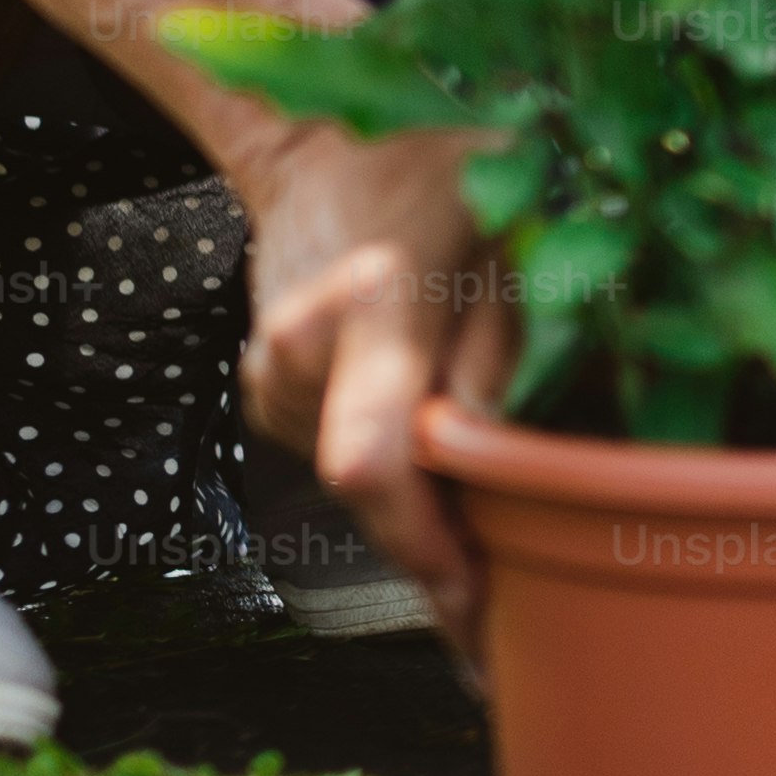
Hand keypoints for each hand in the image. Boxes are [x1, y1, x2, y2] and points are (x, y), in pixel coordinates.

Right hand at [235, 119, 512, 668]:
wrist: (323, 159)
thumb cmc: (438, 180)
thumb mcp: (512, 228)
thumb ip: (504, 334)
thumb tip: (487, 439)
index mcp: (377, 298)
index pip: (376, 459)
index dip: (425, 546)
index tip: (474, 607)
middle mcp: (304, 345)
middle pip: (371, 489)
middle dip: (438, 550)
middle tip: (496, 616)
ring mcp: (273, 376)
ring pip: (361, 481)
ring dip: (424, 496)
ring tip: (477, 462)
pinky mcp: (263, 398)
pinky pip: (342, 460)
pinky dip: (394, 471)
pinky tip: (428, 437)